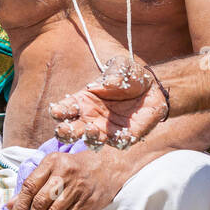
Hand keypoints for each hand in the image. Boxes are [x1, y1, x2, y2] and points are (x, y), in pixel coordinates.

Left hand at [5, 148, 131, 209]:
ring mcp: (79, 187)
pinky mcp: (89, 201)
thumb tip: (9, 206)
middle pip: (40, 201)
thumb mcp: (53, 169)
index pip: (30, 186)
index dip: (20, 205)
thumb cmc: (74, 168)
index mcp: (53, 162)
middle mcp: (66, 173)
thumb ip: (32, 185)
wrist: (108, 167)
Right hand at [48, 55, 168, 149]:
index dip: (58, 111)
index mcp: (82, 101)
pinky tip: (122, 135)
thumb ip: (115, 72)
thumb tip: (108, 83)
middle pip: (69, 130)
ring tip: (91, 129)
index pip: (64, 109)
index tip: (56, 110)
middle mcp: (89, 118)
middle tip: (64, 129)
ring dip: (89, 138)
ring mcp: (105, 130)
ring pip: (91, 140)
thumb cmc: (129, 75)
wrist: (152, 87)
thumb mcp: (122, 66)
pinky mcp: (123, 136)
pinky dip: (119, 141)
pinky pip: (119, 143)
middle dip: (64, 132)